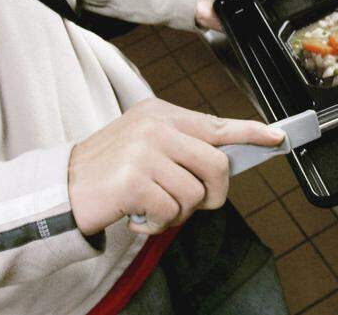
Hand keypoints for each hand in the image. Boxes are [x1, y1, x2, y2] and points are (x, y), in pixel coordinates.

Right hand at [67, 98, 283, 235]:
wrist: (60, 190)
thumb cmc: (108, 172)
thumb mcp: (145, 145)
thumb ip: (182, 146)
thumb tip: (224, 163)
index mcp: (161, 114)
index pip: (216, 123)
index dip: (251, 132)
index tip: (277, 137)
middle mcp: (155, 127)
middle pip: (217, 164)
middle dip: (213, 193)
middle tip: (191, 202)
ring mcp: (144, 152)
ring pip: (196, 193)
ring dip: (178, 213)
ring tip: (152, 207)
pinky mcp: (134, 181)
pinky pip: (172, 211)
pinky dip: (158, 224)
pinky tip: (138, 217)